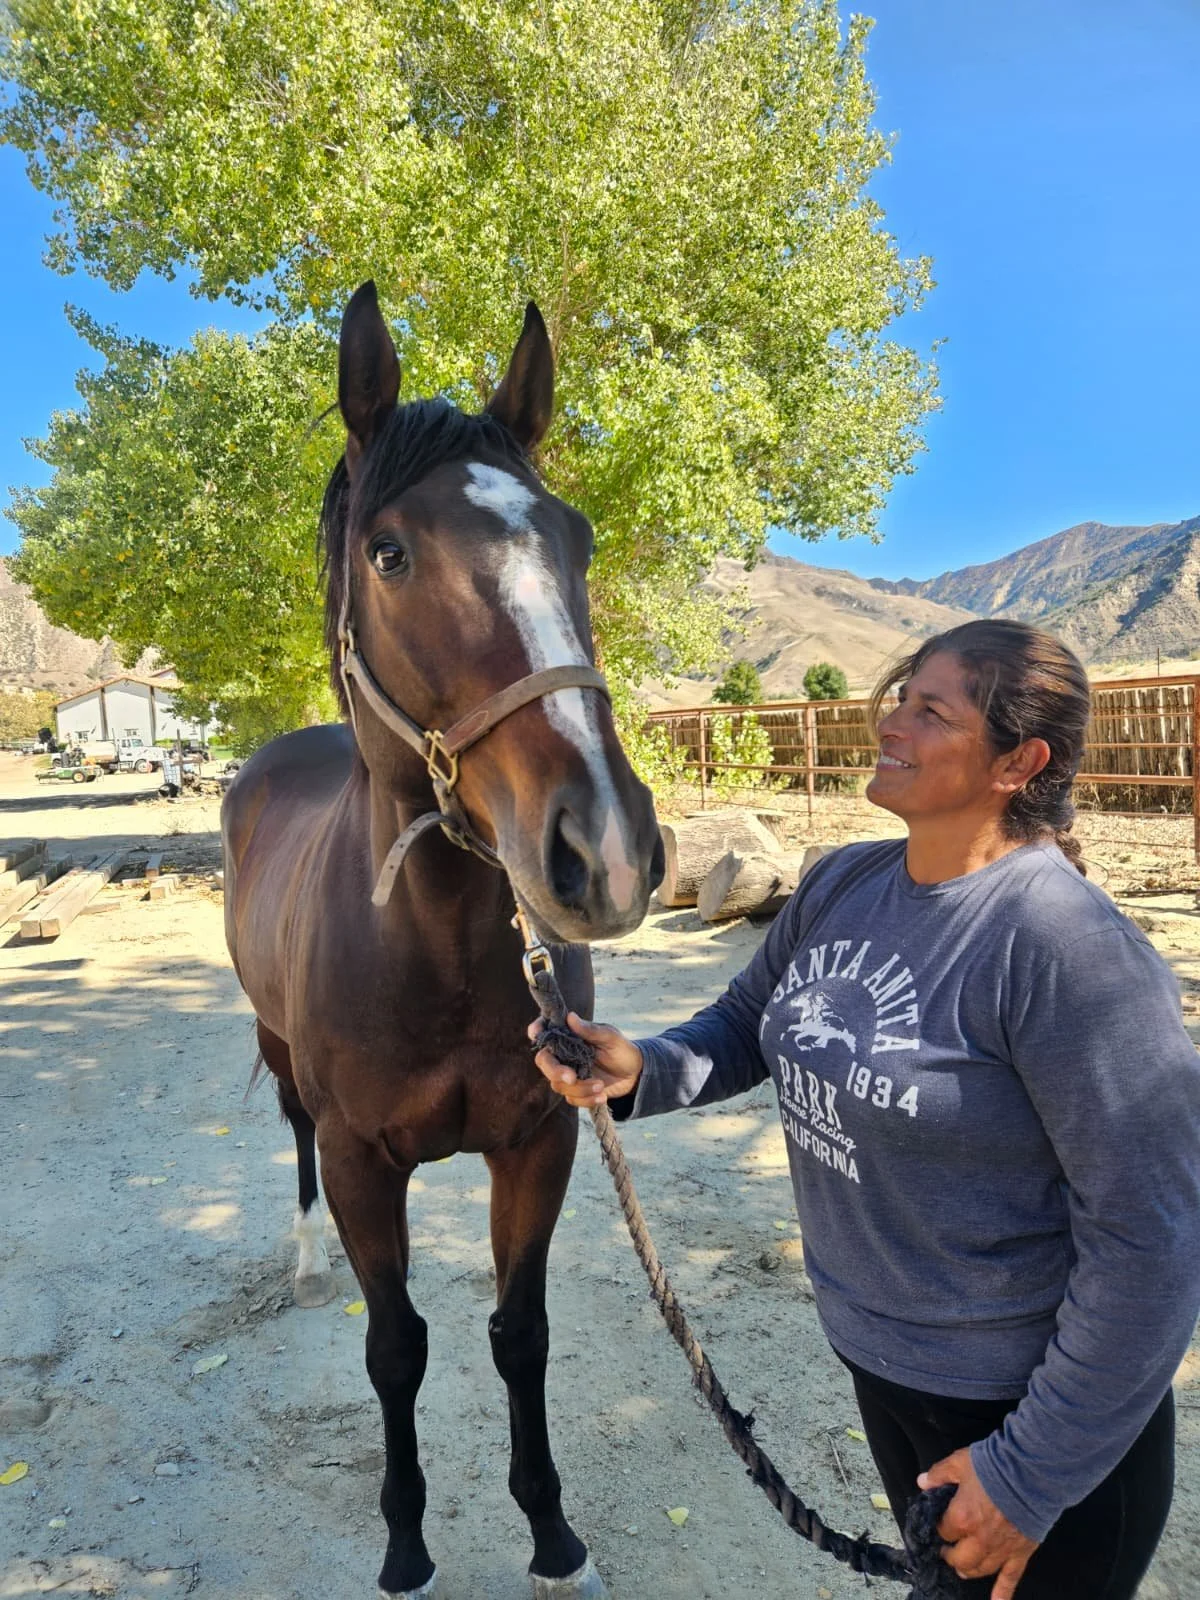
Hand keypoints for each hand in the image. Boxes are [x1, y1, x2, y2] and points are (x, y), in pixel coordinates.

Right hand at [529, 1011, 643, 1107]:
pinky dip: (586, 1099)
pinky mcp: (575, 1090)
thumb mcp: (611, 1037)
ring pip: (558, 1084)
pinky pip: (571, 1098)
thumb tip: (570, 1017)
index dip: (537, 1029)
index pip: (547, 1030)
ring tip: (601, 1086)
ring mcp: (568, 1073)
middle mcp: (564, 1054)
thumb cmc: (622, 1050)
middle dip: (555, 1071)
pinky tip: (602, 1095)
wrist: (635, 1074)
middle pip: (544, 1062)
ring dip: (580, 1088)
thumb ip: (591, 1030)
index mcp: (570, 1036)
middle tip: (571, 1077)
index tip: (535, 1033)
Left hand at [918, 1450, 1038, 1599]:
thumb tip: (923, 1482)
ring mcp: (1000, 1550)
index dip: (940, 1527)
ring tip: (962, 1568)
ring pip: (980, 1570)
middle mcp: (979, 1540)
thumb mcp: (960, 1462)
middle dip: (950, 1555)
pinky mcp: (1020, 1553)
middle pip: (959, 1559)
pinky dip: (1003, 1593)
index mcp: (961, 1518)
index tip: (940, 1522)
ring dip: (968, 1570)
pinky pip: (1010, 1578)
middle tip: (947, 1549)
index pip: (943, 1532)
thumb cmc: (995, 1464)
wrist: (1031, 1471)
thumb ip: (939, 1474)